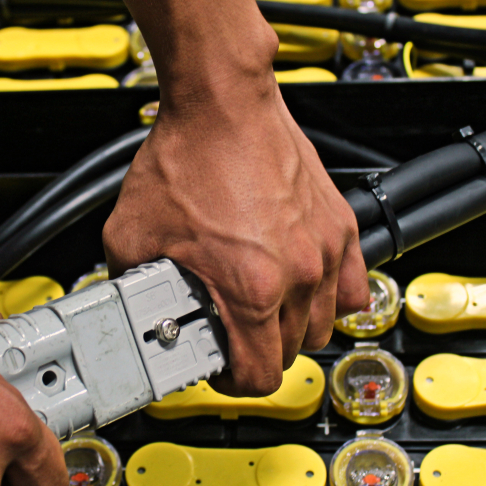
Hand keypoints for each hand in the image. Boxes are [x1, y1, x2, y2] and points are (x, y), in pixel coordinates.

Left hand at [103, 47, 369, 396]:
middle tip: (231, 327)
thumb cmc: (186, 157)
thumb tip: (136, 316)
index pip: (259, 376)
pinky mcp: (339, 227)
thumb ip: (134, 289)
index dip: (232, 381)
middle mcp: (297, 274)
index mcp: (250, 287)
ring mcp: (324, 251)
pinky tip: (305, 286)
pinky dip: (333, 297)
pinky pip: (355, 287)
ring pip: (324, 325)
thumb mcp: (130, 235)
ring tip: (264, 305)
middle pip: (291, 353)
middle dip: (257, 351)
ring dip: (293, 327)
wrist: (222, 103)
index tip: (220, 367)